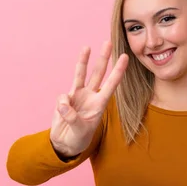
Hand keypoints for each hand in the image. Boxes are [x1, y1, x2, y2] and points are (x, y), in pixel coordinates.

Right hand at [50, 41, 128, 156]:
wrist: (65, 143)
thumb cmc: (78, 139)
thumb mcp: (79, 131)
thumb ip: (72, 117)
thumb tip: (63, 103)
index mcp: (99, 104)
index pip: (111, 85)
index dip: (118, 71)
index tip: (125, 58)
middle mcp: (90, 96)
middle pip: (98, 73)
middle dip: (103, 58)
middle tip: (108, 42)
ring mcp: (78, 96)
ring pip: (81, 74)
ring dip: (84, 61)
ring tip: (87, 47)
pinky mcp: (66, 98)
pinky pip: (63, 96)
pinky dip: (61, 104)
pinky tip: (62, 114)